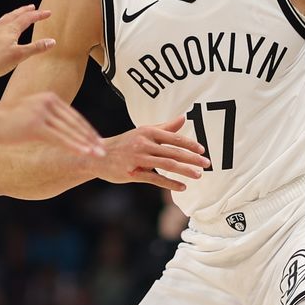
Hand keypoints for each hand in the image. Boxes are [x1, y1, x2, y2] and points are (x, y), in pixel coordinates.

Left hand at [0, 5, 55, 80]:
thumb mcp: (19, 55)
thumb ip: (35, 48)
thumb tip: (51, 41)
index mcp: (10, 29)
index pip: (27, 18)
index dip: (38, 15)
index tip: (48, 13)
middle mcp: (0, 28)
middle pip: (14, 15)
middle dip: (25, 11)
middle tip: (32, 7)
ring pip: (4, 20)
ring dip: (12, 15)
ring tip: (16, 15)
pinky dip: (2, 25)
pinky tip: (0, 31)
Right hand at [0, 92, 104, 156]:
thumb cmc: (6, 121)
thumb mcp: (31, 113)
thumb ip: (46, 117)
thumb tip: (58, 129)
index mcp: (49, 98)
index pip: (74, 116)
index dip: (87, 130)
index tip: (97, 141)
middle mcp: (48, 102)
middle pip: (75, 123)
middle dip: (90, 138)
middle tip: (103, 150)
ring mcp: (42, 113)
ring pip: (70, 131)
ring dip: (86, 144)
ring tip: (98, 154)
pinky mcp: (36, 125)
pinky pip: (59, 138)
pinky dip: (74, 146)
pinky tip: (84, 153)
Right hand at [93, 117, 209, 190]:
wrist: (97, 156)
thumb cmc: (124, 143)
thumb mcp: (143, 132)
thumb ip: (165, 127)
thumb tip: (184, 118)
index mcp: (148, 132)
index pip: (174, 138)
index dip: (190, 144)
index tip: (203, 151)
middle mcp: (143, 143)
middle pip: (173, 152)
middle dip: (192, 159)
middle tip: (207, 164)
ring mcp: (138, 159)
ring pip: (166, 164)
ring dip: (185, 170)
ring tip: (198, 175)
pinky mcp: (132, 173)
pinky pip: (155, 179)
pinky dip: (170, 183)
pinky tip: (182, 187)